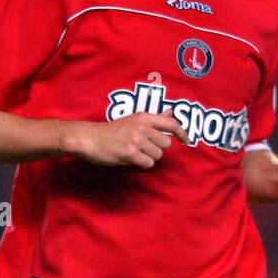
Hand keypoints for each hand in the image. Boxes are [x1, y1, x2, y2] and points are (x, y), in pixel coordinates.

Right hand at [73, 110, 188, 168]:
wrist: (90, 138)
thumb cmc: (112, 131)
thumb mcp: (134, 119)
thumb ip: (154, 119)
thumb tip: (170, 113)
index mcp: (144, 117)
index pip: (171, 124)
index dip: (183, 133)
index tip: (187, 141)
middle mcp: (142, 127)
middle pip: (166, 144)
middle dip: (157, 149)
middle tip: (143, 148)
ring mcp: (136, 140)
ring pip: (157, 156)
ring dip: (149, 158)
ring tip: (135, 153)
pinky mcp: (130, 153)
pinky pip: (148, 164)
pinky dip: (142, 164)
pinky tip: (131, 159)